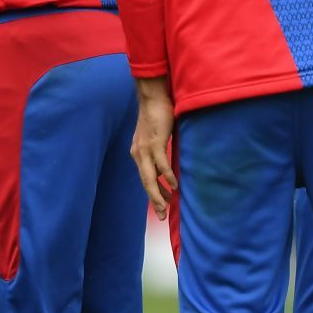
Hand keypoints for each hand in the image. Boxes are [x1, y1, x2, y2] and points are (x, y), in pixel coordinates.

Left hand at [131, 77, 177, 216]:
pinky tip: (174, 185)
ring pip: (150, 178)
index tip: (162, 205)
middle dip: (154, 200)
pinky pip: (161, 164)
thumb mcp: (157, 137)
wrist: (153, 96)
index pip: (145, 178)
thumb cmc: (158, 114)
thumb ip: (160, 151)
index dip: (153, 193)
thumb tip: (169, 166)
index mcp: (138, 153)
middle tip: (162, 215)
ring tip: (166, 206)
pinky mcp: (154, 143)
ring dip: (158, 194)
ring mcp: (144, 149)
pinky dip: (167, 176)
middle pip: (146, 183)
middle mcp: (138, 153)